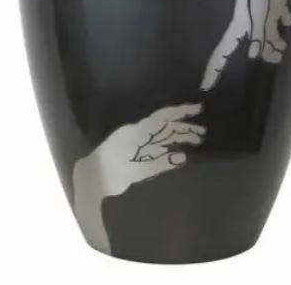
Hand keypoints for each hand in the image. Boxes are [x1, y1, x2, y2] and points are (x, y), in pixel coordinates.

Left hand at [74, 102, 204, 198]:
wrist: (87, 182)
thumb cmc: (109, 175)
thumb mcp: (135, 171)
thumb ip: (159, 164)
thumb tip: (183, 157)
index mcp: (137, 132)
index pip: (163, 117)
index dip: (181, 111)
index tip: (198, 108)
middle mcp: (138, 132)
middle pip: (165, 125)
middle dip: (184, 127)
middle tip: (203, 133)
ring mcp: (136, 142)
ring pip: (162, 135)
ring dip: (179, 137)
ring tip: (197, 141)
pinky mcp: (135, 152)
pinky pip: (156, 145)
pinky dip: (169, 147)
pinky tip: (180, 152)